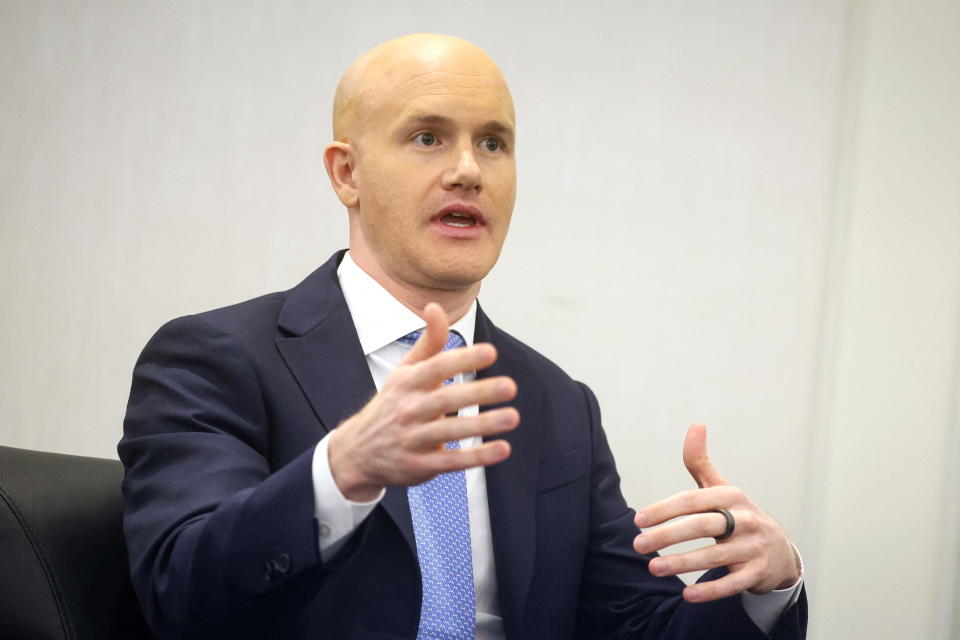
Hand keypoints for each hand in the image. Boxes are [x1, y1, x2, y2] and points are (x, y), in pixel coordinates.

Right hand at [328, 302, 519, 500]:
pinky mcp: (419, 465)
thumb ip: (427, 342)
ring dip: (483, 425)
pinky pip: (452, 461)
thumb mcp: (404, 371)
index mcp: (407, 382)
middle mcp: (408, 409)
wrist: (356, 452)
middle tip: (510, 386)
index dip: (462, 359)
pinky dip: (477, 457)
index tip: (490, 352)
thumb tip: (435, 305)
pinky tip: (502, 448)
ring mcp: (412, 439)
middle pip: (445, 399)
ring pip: (450, 431)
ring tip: (512, 416)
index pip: (436, 367)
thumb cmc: (390, 404)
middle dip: (478, 392)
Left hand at [632, 423, 799, 602]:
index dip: (665, 509)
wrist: (780, 550)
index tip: (639, 520)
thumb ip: (700, 462)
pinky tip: (686, 595)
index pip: (693, 500)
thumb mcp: (722, 488)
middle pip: (702, 526)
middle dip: (668, 536)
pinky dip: (710, 591)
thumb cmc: (738, 515)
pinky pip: (733, 583)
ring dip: (682, 563)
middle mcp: (745, 520)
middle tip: (638, 545)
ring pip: (715, 556)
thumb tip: (696, 424)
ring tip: (653, 568)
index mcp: (731, 496)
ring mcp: (753, 548)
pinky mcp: (757, 573)